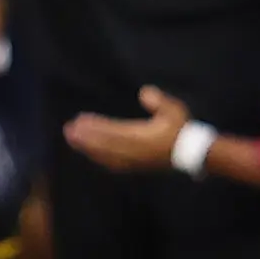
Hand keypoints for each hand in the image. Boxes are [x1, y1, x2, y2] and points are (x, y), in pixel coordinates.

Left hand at [63, 85, 198, 176]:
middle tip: (68, 130)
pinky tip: (92, 155)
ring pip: (105, 155)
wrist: (191, 153)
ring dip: (88, 148)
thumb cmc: (182, 129)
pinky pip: (113, 164)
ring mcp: (134, 161)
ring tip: (74, 140)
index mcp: (141, 137)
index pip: (112, 131)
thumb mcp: (174, 110)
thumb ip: (158, 101)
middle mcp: (134, 151)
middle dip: (85, 138)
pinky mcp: (135, 166)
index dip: (95, 126)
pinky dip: (100, 159)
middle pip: (104, 145)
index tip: (79, 120)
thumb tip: (143, 92)